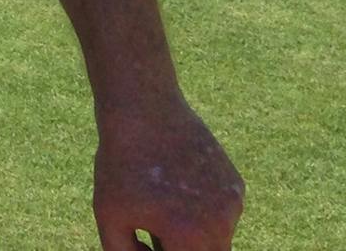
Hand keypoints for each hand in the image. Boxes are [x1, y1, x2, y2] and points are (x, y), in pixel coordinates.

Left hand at [93, 97, 243, 249]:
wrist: (144, 109)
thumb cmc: (120, 164)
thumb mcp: (110, 214)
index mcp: (190, 236)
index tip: (151, 241)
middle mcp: (220, 222)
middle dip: (183, 250)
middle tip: (156, 235)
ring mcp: (233, 202)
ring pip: (217, 238)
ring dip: (194, 234)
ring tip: (161, 204)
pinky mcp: (236, 184)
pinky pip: (223, 212)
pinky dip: (203, 210)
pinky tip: (177, 185)